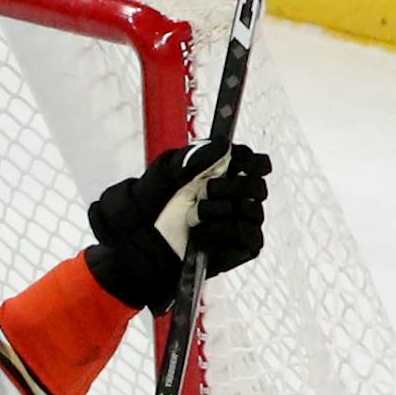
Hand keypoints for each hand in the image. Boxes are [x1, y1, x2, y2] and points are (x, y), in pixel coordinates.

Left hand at [86, 141, 272, 313]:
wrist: (137, 247)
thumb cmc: (149, 212)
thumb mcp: (163, 178)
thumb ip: (192, 159)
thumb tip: (223, 145)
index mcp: (222, 178)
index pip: (256, 164)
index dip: (252, 162)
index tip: (236, 161)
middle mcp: (235, 200)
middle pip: (258, 187)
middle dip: (230, 187)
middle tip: (205, 190)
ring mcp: (238, 224)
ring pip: (253, 211)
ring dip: (220, 210)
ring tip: (194, 216)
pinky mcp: (239, 249)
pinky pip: (249, 236)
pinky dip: (223, 231)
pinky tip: (200, 233)